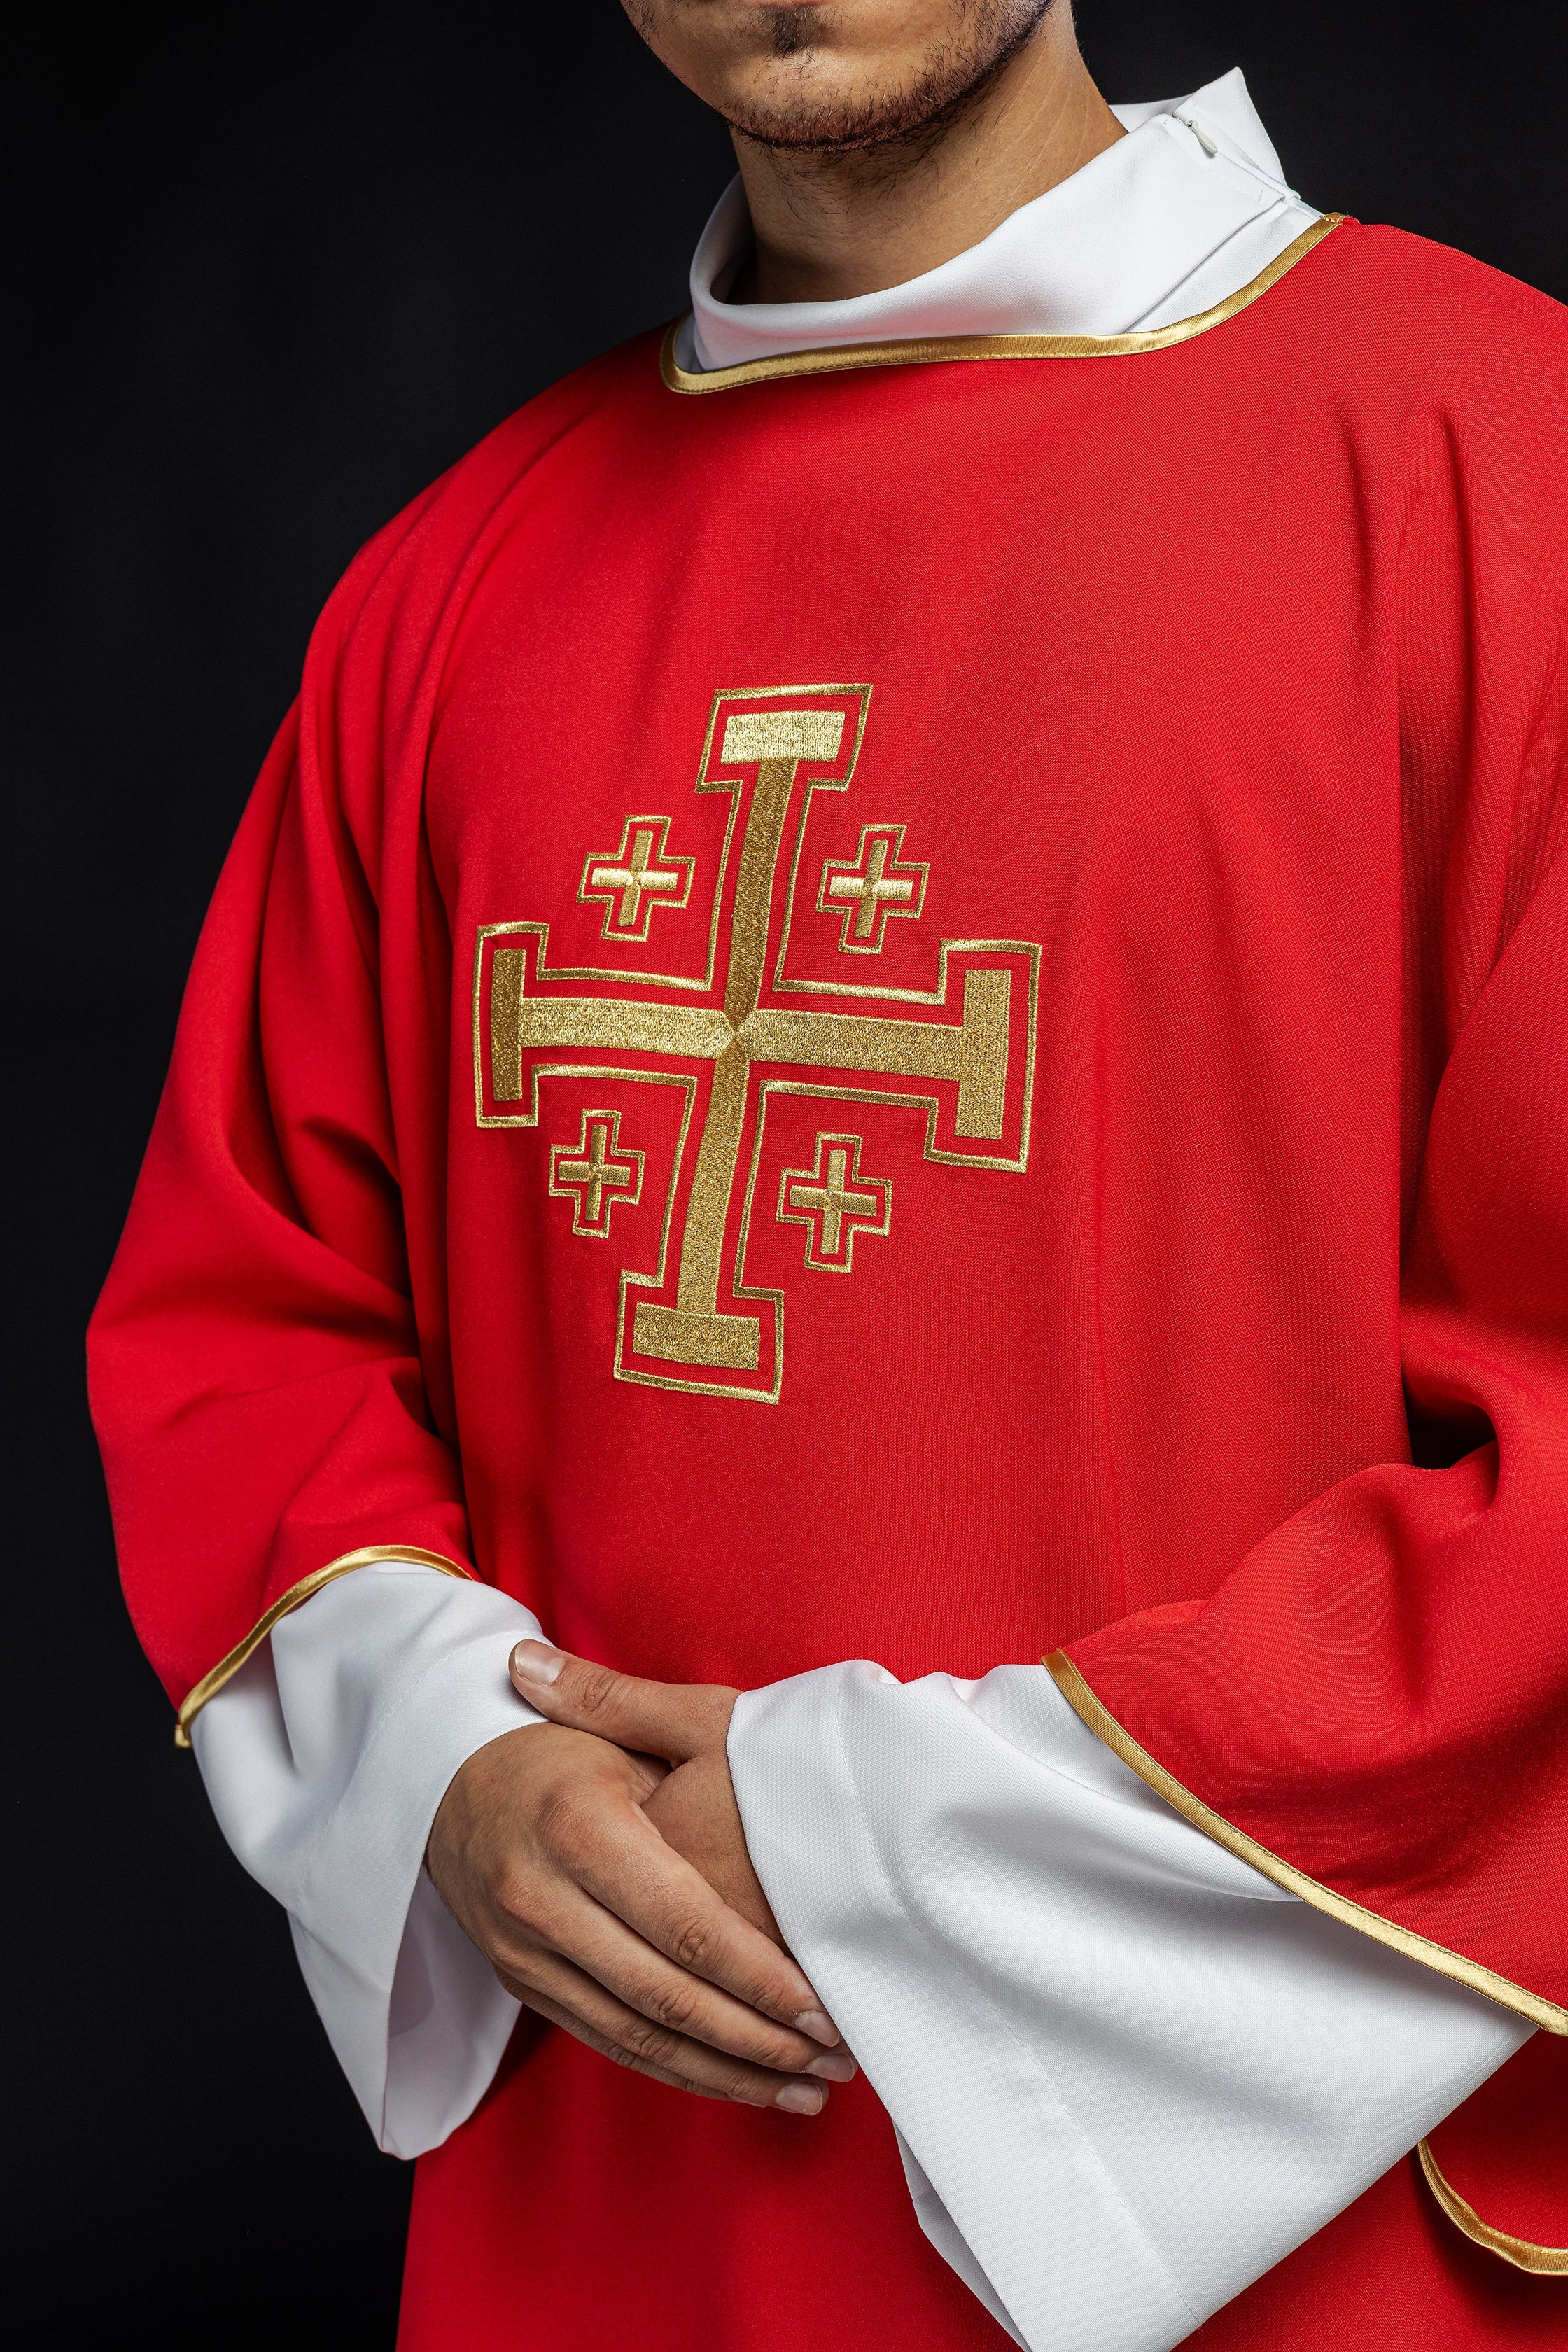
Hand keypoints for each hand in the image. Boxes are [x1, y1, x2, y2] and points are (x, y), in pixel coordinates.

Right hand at [426, 1660, 851, 2113]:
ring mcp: (523, 1951)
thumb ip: (693, 1773)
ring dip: (729, 2075)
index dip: (756, 1977)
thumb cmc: (560, 1749)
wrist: (445, 1783)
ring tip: (807, 2091)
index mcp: (577, 1827)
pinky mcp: (521, 1984)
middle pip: (664, 1995)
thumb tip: (786, 1784)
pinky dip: (680, 2072)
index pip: (683, 1923)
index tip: (822, 2008)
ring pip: (638, 2038)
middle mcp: (541, 1898)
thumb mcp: (620, 1733)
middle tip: (835, 2062)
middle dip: (758, 2040)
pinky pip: (609, 2043)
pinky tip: (740, 2084)